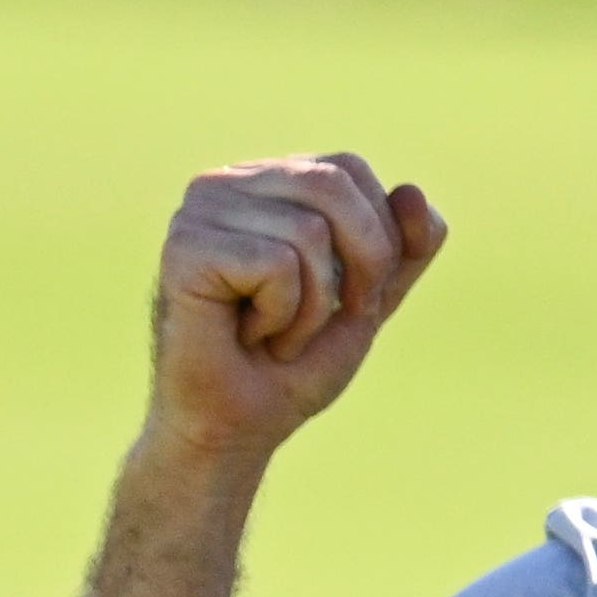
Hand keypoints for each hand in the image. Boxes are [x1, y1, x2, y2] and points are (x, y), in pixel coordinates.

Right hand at [146, 153, 447, 462]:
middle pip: (333, 184)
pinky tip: (246, 334)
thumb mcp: (369, 298)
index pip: (350, 169)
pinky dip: (280, 316)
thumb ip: (404, 248)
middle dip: (359, 263)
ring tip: (273, 332)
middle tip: (324, 318)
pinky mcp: (184, 245)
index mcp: (267, 181)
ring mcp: (200, 209)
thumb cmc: (294, 364)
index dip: (377, 238)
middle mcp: (227, 180)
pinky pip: (275, 264)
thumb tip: (412, 190)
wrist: (238, 428)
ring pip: (308, 231)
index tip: (349, 297)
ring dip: (311, 306)